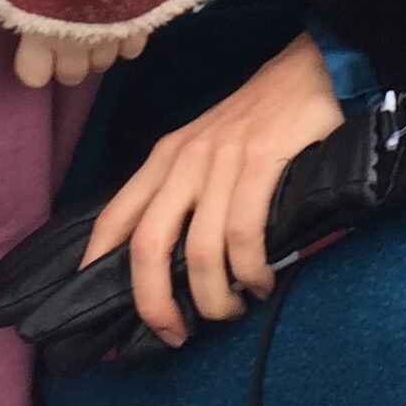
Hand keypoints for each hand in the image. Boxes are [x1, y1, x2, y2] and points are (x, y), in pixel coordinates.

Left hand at [14, 28, 151, 89]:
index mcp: (38, 33)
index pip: (33, 75)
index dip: (36, 63)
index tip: (35, 45)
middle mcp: (74, 44)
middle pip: (71, 74)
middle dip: (69, 59)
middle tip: (66, 31)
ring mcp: (110, 38)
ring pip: (104, 62)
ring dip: (98, 47)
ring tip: (94, 21)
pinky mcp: (140, 26)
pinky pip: (133, 48)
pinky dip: (127, 37)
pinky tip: (121, 16)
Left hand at [80, 33, 343, 344]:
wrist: (308, 70)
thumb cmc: (256, 122)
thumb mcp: (205, 150)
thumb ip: (185, 197)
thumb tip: (170, 267)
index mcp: (164, 160)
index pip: (113, 220)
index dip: (96, 270)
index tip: (99, 316)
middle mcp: (184, 160)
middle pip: (148, 246)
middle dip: (154, 303)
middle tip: (173, 335)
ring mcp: (222, 161)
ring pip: (199, 251)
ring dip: (215, 297)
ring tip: (234, 308)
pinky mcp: (262, 163)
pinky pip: (244, 234)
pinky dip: (251, 271)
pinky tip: (262, 282)